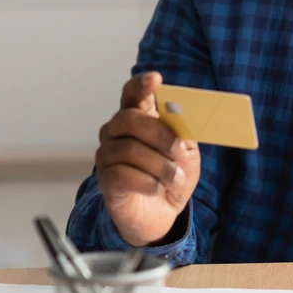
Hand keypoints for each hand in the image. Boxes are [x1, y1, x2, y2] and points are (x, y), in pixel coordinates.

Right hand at [95, 71, 200, 245]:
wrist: (160, 213)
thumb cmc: (171, 175)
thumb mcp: (186, 153)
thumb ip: (184, 136)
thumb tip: (184, 126)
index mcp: (138, 117)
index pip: (133, 93)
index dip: (141, 84)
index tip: (156, 79)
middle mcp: (117, 131)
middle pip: (130, 119)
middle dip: (159, 134)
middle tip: (179, 150)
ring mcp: (107, 155)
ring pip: (129, 150)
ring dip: (160, 165)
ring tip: (176, 177)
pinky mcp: (105, 180)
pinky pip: (121, 174)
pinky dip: (147, 181)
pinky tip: (157, 187)